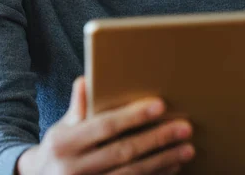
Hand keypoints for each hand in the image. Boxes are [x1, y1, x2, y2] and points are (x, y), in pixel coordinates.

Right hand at [17, 77, 193, 174]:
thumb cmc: (58, 150)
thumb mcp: (62, 128)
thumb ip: (78, 106)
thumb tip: (87, 79)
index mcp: (65, 143)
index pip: (105, 126)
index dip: (133, 116)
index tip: (160, 105)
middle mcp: (74, 168)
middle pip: (124, 151)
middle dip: (157, 139)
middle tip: (185, 128)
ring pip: (133, 173)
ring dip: (163, 161)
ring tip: (187, 148)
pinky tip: (173, 167)